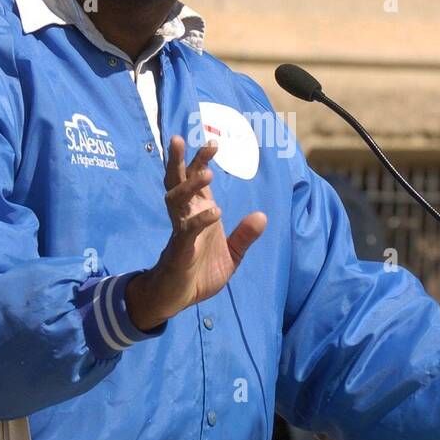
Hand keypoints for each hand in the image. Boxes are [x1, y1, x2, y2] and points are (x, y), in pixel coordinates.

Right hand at [126, 136, 266, 330]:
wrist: (177, 298)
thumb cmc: (199, 273)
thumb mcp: (231, 255)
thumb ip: (244, 236)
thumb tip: (262, 216)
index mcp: (197, 213)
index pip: (195, 181)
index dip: (200, 161)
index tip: (212, 143)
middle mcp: (185, 217)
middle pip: (178, 182)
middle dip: (182, 161)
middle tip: (187, 141)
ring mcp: (180, 231)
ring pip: (177, 200)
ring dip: (190, 186)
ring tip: (207, 175)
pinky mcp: (179, 250)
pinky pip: (187, 230)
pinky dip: (201, 220)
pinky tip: (215, 212)